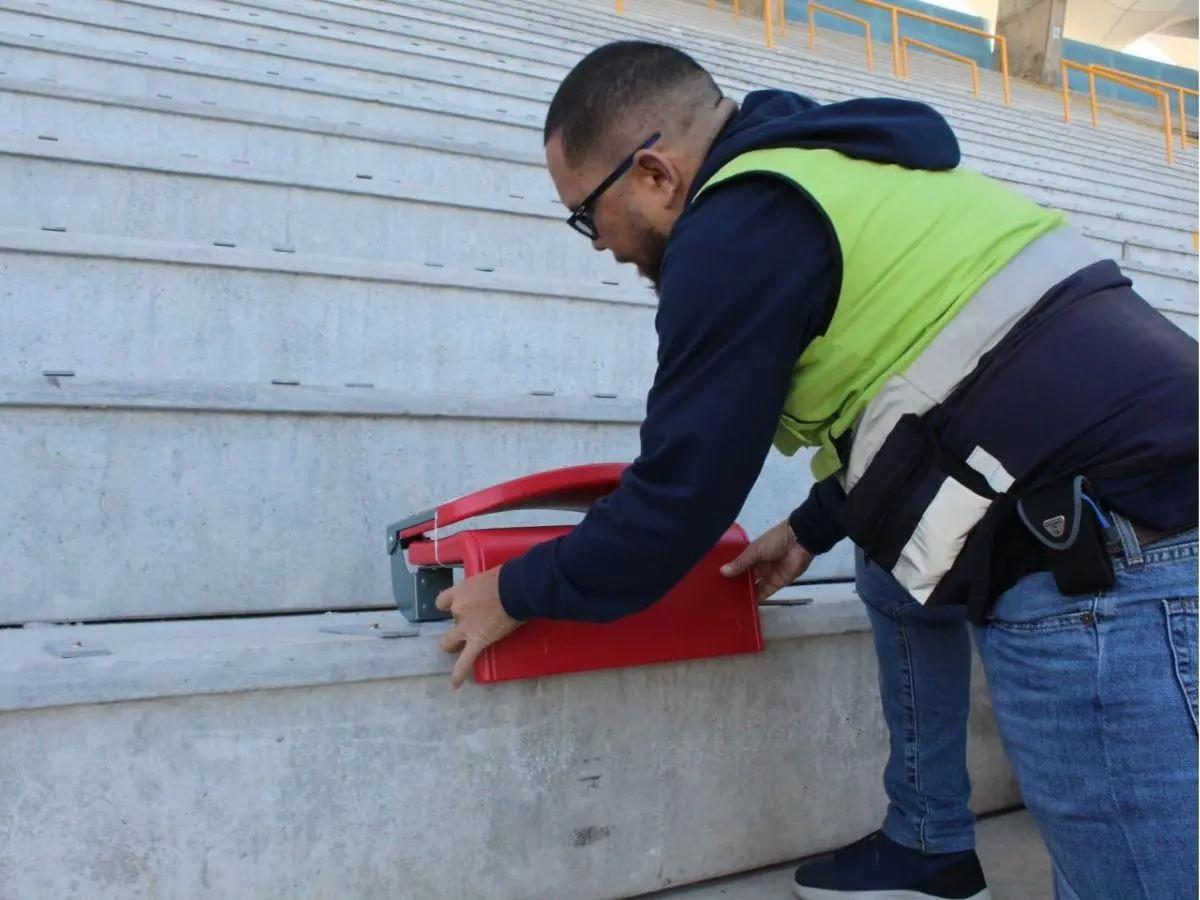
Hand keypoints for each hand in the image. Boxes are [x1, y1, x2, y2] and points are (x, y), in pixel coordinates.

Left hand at [435, 566, 522, 688]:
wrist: (516, 588)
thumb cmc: (508, 577)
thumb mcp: (490, 577)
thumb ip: (485, 588)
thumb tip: (497, 591)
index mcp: (460, 591)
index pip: (442, 601)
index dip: (449, 606)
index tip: (458, 607)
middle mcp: (458, 609)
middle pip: (449, 622)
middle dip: (456, 627)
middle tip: (470, 626)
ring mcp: (466, 627)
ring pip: (449, 643)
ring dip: (453, 646)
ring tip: (460, 651)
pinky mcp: (478, 641)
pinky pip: (465, 661)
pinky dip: (459, 674)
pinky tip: (455, 685)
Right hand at [720, 520, 813, 601]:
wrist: (799, 542)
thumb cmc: (775, 541)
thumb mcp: (754, 550)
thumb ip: (740, 563)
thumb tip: (722, 572)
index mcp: (752, 554)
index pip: (738, 565)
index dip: (729, 572)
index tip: (717, 581)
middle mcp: (759, 565)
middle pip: (745, 577)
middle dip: (736, 585)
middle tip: (721, 595)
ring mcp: (768, 575)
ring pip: (754, 586)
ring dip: (745, 593)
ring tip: (731, 603)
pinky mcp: (777, 584)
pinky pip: (765, 593)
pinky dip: (757, 599)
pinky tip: (746, 605)